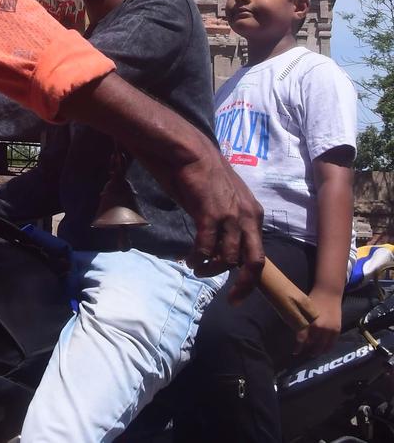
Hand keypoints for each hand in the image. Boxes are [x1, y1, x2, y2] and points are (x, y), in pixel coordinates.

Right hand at [61, 73, 264, 290]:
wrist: (185, 146)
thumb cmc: (198, 168)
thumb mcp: (219, 197)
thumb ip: (223, 220)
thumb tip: (218, 243)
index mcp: (253, 212)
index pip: (259, 252)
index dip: (250, 275)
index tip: (237, 290)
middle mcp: (249, 216)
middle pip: (254, 262)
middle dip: (244, 285)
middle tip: (231, 299)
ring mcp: (232, 216)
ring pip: (228, 258)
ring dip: (211, 268)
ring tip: (196, 267)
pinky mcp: (212, 214)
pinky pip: (207, 249)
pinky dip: (198, 258)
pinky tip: (188, 259)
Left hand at [296, 288, 342, 358]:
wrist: (329, 293)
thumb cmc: (314, 298)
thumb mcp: (304, 310)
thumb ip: (302, 322)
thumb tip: (296, 333)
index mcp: (312, 323)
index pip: (304, 339)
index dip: (299, 347)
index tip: (295, 352)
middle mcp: (322, 329)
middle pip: (314, 345)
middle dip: (308, 350)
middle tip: (302, 353)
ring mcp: (331, 330)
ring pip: (324, 347)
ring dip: (318, 351)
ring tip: (312, 353)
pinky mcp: (337, 330)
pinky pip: (332, 344)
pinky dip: (327, 348)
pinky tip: (322, 350)